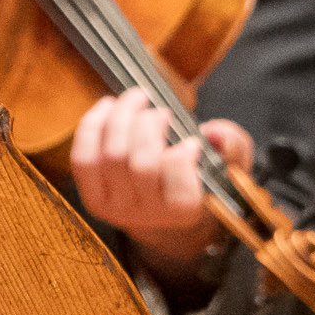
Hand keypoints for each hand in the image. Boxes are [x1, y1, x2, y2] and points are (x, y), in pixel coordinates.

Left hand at [69, 89, 251, 274]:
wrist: (166, 204)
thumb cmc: (199, 176)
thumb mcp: (228, 162)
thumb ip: (231, 145)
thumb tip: (212, 133)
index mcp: (185, 210)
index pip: (177, 181)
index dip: (182, 153)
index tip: (191, 141)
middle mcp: (148, 215)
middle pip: (140, 163)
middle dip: (149, 125)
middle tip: (161, 113)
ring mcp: (116, 208)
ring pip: (111, 155)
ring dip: (122, 116)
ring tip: (137, 100)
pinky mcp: (92, 197)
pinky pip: (83, 158)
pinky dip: (93, 125)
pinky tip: (109, 107)